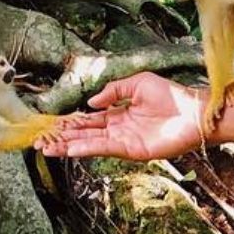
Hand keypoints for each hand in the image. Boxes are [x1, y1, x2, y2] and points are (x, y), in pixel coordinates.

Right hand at [36, 69, 205, 162]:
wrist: (193, 113)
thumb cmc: (171, 96)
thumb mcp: (137, 83)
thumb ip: (113, 91)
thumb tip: (91, 102)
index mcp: (119, 113)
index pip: (89, 120)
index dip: (71, 122)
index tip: (52, 125)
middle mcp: (118, 129)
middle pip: (84, 134)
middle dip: (62, 138)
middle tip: (40, 142)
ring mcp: (124, 141)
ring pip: (90, 144)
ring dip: (68, 146)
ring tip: (47, 149)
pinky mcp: (131, 150)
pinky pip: (104, 148)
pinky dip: (86, 149)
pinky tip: (70, 149)